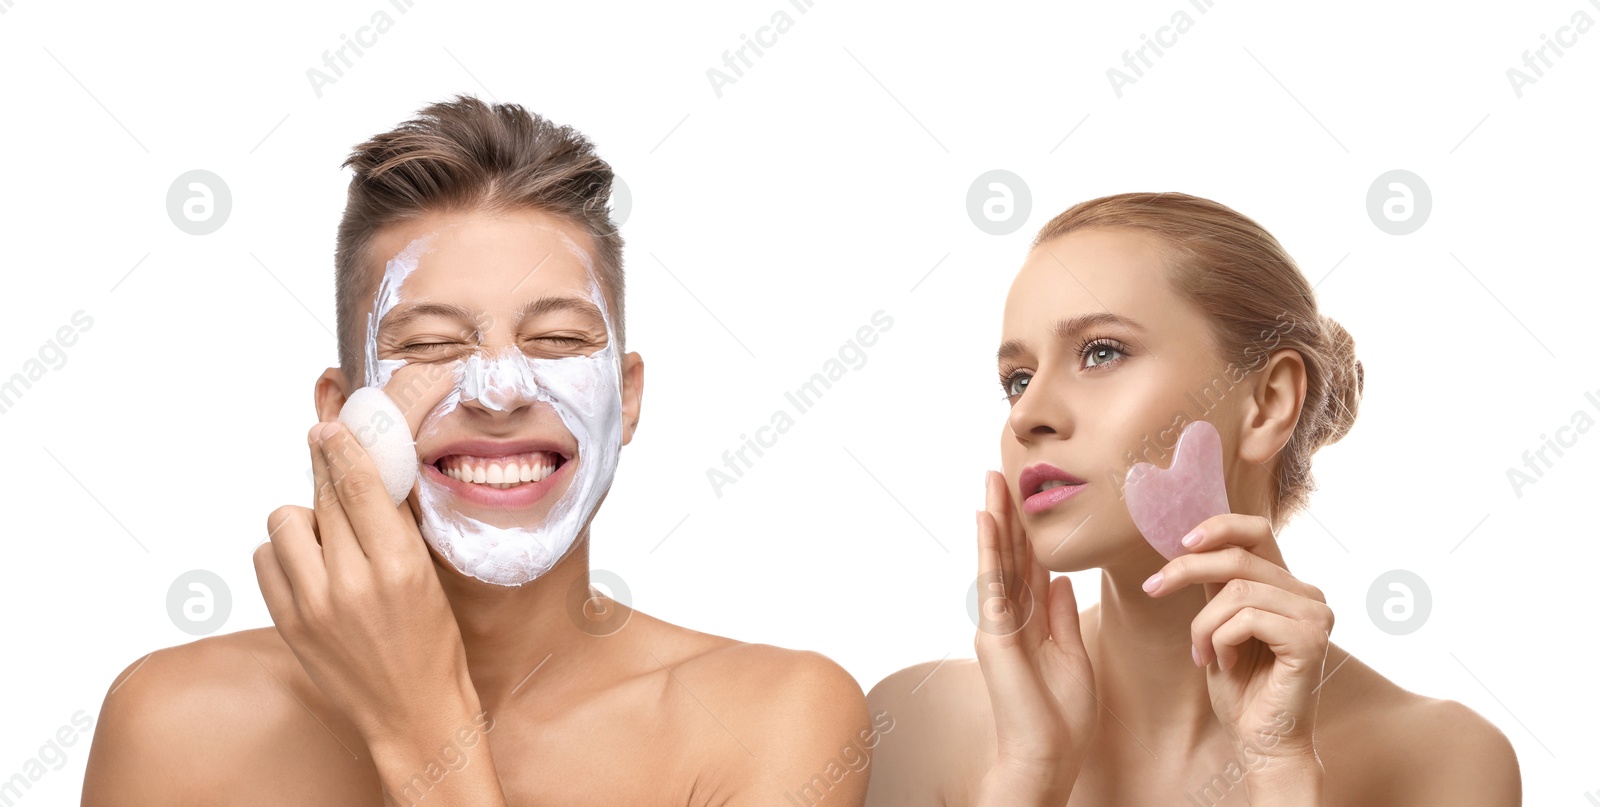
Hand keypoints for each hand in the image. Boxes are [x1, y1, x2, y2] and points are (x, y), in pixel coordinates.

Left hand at [253, 421, 478, 750]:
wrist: (412, 712)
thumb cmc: (432, 644)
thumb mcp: (427, 576)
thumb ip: (392, 527)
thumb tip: (363, 474)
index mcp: (400, 566)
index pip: (362, 487)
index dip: (344, 448)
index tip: (331, 425)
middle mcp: (352, 582)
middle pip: (325, 496)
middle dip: (324, 465)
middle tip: (323, 444)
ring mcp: (314, 604)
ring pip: (286, 521)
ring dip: (305, 518)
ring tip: (327, 536)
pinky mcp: (288, 622)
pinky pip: (265, 558)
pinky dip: (283, 552)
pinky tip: (309, 564)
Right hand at [973, 470, 1094, 805]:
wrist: (1048, 754)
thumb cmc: (1061, 716)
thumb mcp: (1072, 654)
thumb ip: (1061, 615)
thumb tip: (1061, 579)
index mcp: (1031, 622)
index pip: (1028, 566)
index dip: (1026, 532)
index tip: (1025, 498)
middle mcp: (1009, 617)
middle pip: (1009, 555)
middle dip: (1006, 514)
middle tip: (999, 472)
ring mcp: (998, 623)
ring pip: (997, 560)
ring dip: (994, 519)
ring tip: (991, 481)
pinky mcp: (995, 632)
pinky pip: (992, 581)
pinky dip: (989, 548)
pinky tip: (988, 519)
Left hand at [1142, 514, 1330, 769]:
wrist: (1260, 740)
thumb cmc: (1241, 688)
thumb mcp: (1219, 623)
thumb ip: (1218, 586)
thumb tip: (1188, 543)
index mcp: (1288, 585)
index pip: (1257, 530)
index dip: (1218, 526)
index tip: (1180, 542)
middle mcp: (1309, 594)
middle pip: (1239, 558)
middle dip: (1187, 571)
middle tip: (1153, 588)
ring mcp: (1316, 615)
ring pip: (1237, 592)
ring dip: (1203, 624)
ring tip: (1201, 652)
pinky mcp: (1311, 639)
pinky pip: (1247, 619)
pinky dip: (1221, 640)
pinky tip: (1224, 664)